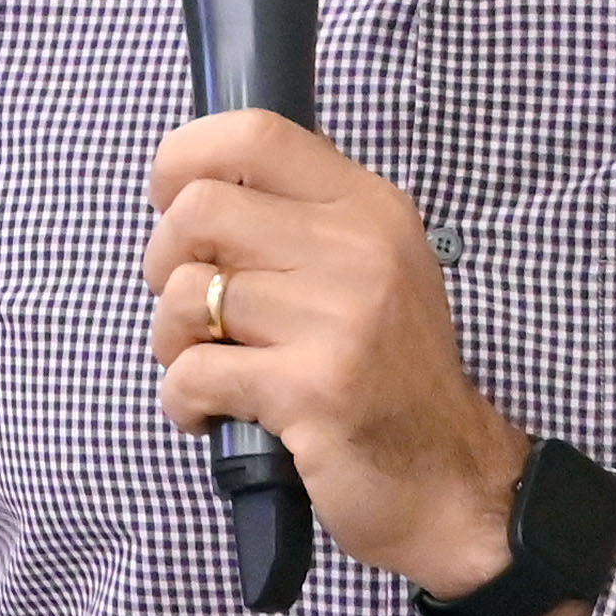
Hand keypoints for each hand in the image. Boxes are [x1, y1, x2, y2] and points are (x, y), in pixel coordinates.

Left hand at [143, 110, 526, 598]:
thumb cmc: (388, 376)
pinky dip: (183, 400)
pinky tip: (213, 414)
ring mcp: (339, 318)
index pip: (254, 133)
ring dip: (172, 341)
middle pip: (197, 211)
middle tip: (194, 309)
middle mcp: (359, 250)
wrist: (452, 481)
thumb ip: (298, 222)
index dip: (182, 159)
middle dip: (163, 263)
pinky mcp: (312, 388)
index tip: (170, 203)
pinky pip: (193, 371)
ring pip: (187, 295)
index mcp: (368, 208)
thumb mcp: (367, 273)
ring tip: (209, 367)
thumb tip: (193, 181)